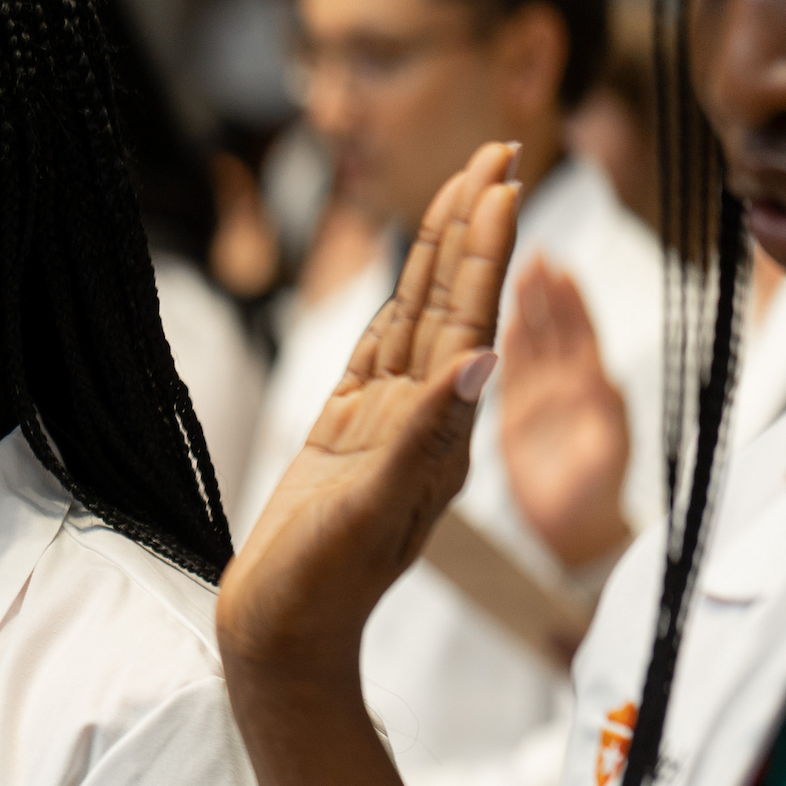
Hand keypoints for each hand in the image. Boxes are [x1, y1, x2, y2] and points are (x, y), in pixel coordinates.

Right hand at [218, 140, 521, 785]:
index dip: (484, 247)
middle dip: (474, 226)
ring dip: (440, 253)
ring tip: (462, 188)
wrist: (282, 634)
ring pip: (415, 318)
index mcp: (435, 430)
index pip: (468, 317)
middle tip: (498, 151)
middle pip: (452, 301)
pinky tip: (406, 278)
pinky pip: (374, 356)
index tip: (503, 180)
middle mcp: (419, 419)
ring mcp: (382, 424)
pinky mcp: (343, 435)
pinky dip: (392, 308)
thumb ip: (424, 434)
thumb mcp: (376, 509)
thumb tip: (483, 361)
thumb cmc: (322, 583)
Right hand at [501, 256, 631, 568]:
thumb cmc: (593, 504)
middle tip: (532, 250)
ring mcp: (538, 402)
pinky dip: (500, 342)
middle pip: (552, 327)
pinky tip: (492, 318)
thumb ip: (603, 420)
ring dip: (522, 305)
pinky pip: (506, 371)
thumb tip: (603, 381)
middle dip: (543, 288)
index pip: (578, 333)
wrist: (576, 535)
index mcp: (590, 393)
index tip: (558, 264)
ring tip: (512, 268)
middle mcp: (564, 390)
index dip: (569, 299)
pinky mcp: (512, 420)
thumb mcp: (604, 461)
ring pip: (528, 342)